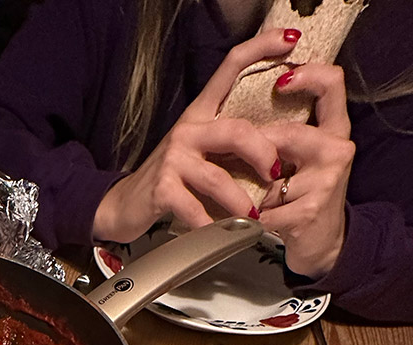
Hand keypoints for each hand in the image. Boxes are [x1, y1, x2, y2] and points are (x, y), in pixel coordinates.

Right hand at [93, 29, 297, 242]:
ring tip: (252, 218)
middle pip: (236, 131)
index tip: (290, 40)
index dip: (260, 49)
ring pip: (219, 178)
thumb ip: (228, 143)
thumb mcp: (198, 151)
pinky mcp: (162, 189)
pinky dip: (212, 225)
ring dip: (241, 202)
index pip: (230, 68)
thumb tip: (277, 146)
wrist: (124, 205)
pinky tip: (221, 233)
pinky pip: (196, 209)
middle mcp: (187, 130)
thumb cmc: (170, 179)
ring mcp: (173, 160)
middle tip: (276, 175)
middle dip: (263, 155)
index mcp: (200, 114)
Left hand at [258, 63, 354, 278]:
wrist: (321, 243)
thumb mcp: (304, 156)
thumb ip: (289, 128)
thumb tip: (247, 103)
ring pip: (272, 172)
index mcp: (335, 129)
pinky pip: (265, 207)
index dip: (308, 73)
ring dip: (254, 187)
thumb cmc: (304, 195)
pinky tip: (254, 218)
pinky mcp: (309, 210)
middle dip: (257, 148)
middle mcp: (337, 149)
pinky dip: (252, 215)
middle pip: (288, 132)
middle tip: (237, 158)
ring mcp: (326, 181)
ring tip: (249, 194)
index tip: (280, 80)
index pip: (332, 83)